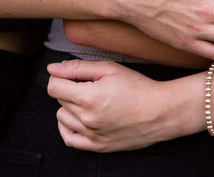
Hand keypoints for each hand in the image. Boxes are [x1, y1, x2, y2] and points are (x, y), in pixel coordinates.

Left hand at [47, 60, 185, 151]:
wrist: (160, 111)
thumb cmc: (139, 87)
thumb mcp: (110, 69)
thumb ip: (78, 67)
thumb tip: (53, 69)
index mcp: (89, 96)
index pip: (54, 86)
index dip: (60, 77)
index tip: (69, 75)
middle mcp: (87, 118)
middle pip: (59, 100)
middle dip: (68, 89)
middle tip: (87, 85)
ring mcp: (91, 134)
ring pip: (61, 118)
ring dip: (69, 107)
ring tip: (87, 100)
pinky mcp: (97, 146)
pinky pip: (69, 139)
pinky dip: (67, 128)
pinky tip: (76, 118)